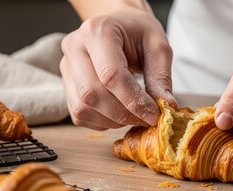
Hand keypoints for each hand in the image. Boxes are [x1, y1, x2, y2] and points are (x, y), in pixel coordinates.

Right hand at [60, 7, 175, 129]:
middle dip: (124, 114)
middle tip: (147, 118)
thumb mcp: (158, 47)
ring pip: (83, 107)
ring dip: (112, 120)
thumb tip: (166, 107)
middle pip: (93, 94)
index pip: (111, 75)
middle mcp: (75, 46)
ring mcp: (66, 66)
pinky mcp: (66, 84)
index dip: (134, 102)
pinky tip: (119, 114)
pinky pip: (79, 114)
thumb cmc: (139, 33)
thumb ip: (160, 77)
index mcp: (98, 31)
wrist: (120, 25)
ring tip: (134, 115)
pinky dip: (102, 122)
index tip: (154, 115)